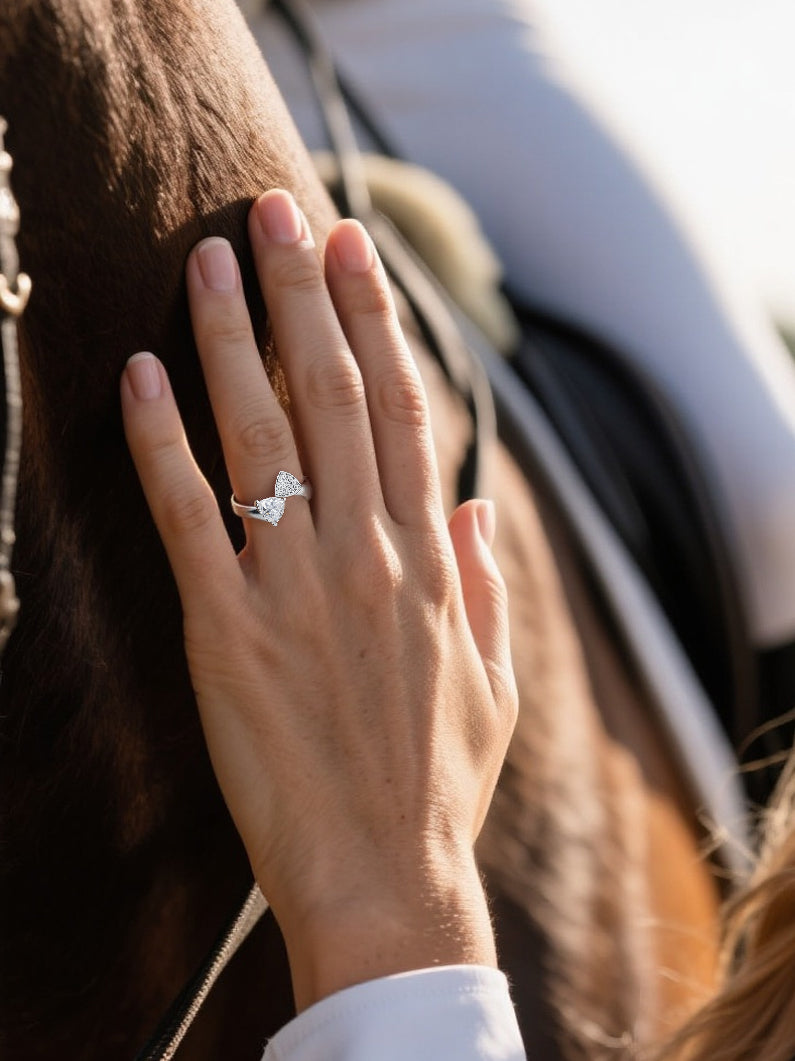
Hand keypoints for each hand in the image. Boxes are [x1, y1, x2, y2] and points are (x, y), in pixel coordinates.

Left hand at [120, 189, 516, 1009]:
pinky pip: (190, 517)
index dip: (376, 317)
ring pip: (262, 434)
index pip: (405, 406)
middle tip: (273, 209)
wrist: (388, 880)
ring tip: (206, 258)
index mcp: (430, 558)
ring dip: (233, 337)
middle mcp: (367, 553)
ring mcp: (295, 588)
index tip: (350, 249)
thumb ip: (488, 580)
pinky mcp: (227, 634)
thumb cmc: (440, 782)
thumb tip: (480, 500)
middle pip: (333, 392)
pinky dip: (161, 441)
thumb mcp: (496, 679)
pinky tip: (141, 374)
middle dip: (301, 291)